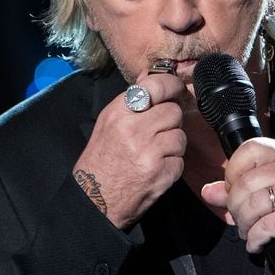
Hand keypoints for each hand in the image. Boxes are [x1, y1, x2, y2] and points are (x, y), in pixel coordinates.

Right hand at [73, 73, 190, 228]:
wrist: (94, 201)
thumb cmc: (101, 159)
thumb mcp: (108, 122)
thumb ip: (132, 97)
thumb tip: (149, 73)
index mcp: (119, 113)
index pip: (155, 86)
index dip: (172, 84)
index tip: (177, 88)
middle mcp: (134, 130)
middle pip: (174, 111)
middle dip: (171, 120)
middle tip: (158, 131)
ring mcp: (149, 152)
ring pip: (180, 136)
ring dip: (172, 144)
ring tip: (155, 151)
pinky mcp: (161, 173)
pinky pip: (180, 160)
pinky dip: (172, 165)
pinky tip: (155, 168)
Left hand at [201, 137, 274, 274]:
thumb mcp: (269, 196)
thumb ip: (237, 191)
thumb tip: (208, 191)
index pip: (250, 149)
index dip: (233, 171)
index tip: (234, 191)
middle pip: (247, 181)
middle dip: (235, 206)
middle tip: (240, 220)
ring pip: (254, 203)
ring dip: (244, 225)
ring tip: (250, 233)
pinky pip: (266, 225)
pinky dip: (256, 239)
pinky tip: (259, 243)